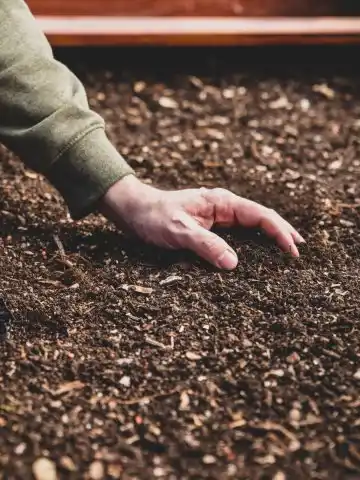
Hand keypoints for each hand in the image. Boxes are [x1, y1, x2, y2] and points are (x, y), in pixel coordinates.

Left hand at [99, 175, 304, 269]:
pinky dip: (251, 243)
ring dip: (268, 238)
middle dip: (281, 233)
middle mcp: (222, 208)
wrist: (133, 211)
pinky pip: (236, 235)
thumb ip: (205, 245)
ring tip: (285, 253)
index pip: (260, 215)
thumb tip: (233, 264)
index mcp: (221, 202)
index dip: (279, 231)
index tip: (292, 251)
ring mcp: (216, 217)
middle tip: (299, 252)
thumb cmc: (152, 216)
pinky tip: (255, 255)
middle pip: (261, 219)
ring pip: (250, 227)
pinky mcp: (208, 227)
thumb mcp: (178, 231)